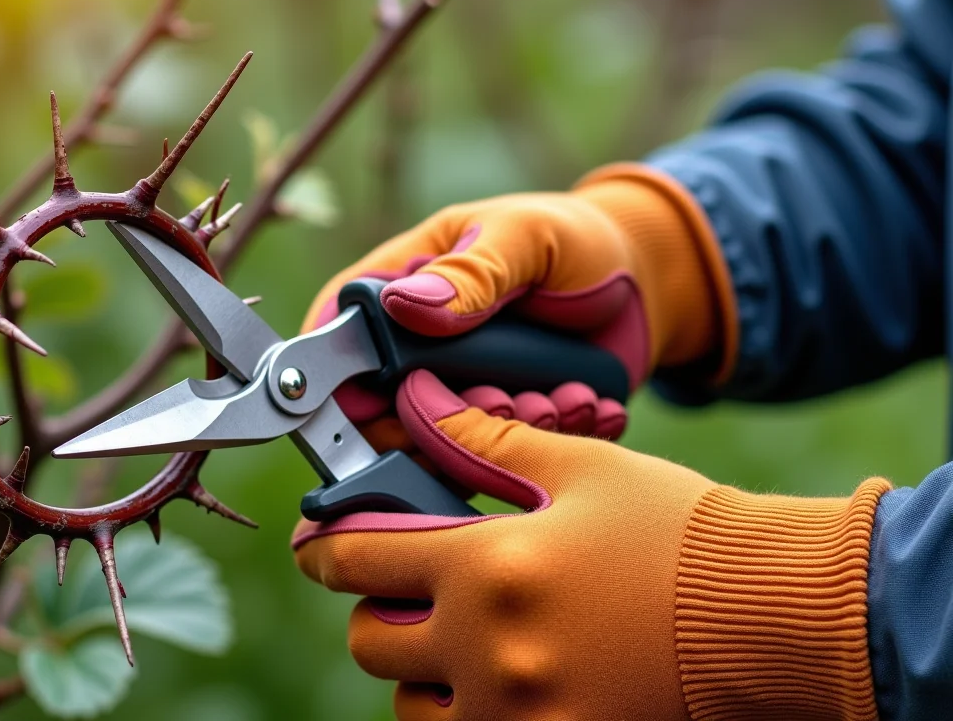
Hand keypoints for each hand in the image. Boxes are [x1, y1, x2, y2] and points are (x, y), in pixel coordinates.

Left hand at [294, 370, 886, 720]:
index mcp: (487, 567)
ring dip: (418, 668)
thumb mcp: (578, 469)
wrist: (769, 619)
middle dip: (378, 606)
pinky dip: (461, 709)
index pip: (357, 560)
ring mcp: (516, 714)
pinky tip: (499, 675)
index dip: (328, 547)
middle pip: (370, 640)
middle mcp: (488, 652)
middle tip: (416, 584)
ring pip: (408, 703)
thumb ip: (481, 439)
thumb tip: (415, 403)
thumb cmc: (677, 533)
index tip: (323, 545)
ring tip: (465, 634)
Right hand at [303, 167, 734, 451]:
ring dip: (505, 434)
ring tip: (561, 399)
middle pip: (383, 411)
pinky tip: (587, 404)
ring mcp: (457, 393)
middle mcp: (416, 350)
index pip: (338, 337)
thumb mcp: (524, 239)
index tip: (389, 401)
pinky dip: (548, 442)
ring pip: (444, 445)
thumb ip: (472, 272)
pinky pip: (499, 460)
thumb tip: (404, 304)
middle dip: (448, 418)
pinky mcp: (500, 429)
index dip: (344, 379)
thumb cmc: (572, 241)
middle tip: (511, 399)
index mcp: (398, 287)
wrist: (643, 286)